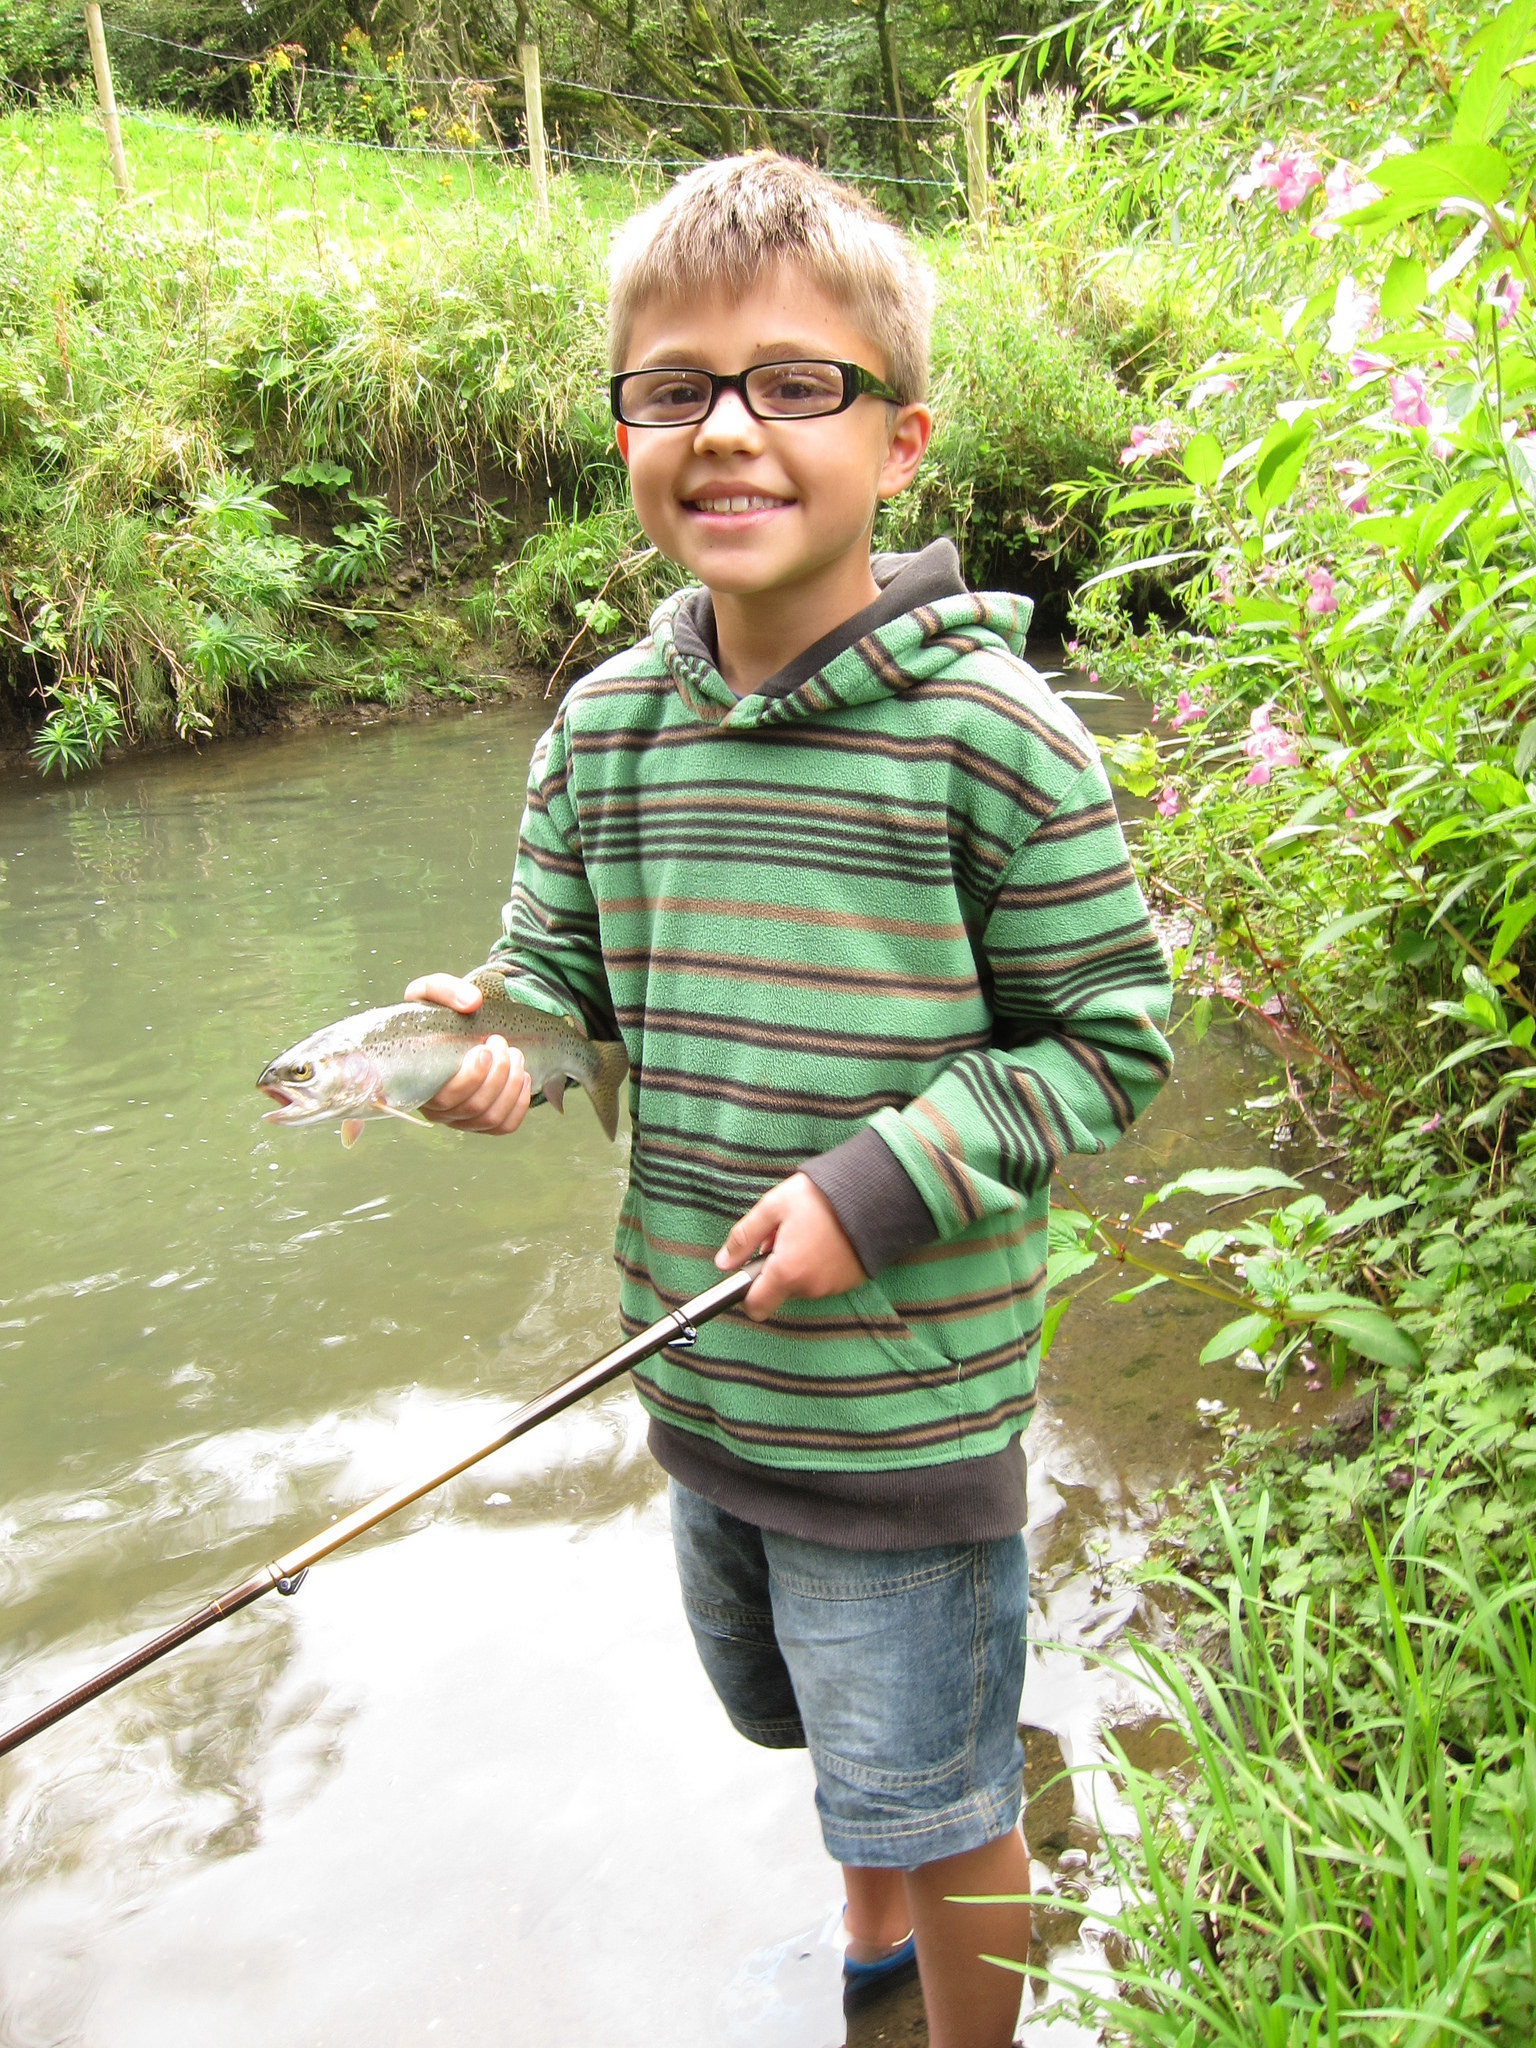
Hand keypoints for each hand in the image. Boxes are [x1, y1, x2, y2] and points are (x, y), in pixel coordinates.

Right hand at [405, 972, 531, 1135]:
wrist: (450, 1029)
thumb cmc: (435, 1015)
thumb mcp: (430, 992)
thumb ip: (445, 990)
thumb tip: (472, 1002)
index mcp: (419, 1083)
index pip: (445, 1098)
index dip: (471, 1078)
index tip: (484, 1048)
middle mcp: (438, 1108)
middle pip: (474, 1107)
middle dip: (498, 1074)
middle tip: (501, 1043)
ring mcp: (461, 1118)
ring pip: (492, 1118)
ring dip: (512, 1086)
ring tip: (516, 1055)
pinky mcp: (481, 1120)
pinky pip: (504, 1126)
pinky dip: (520, 1104)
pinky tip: (523, 1077)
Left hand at [715, 1172, 866, 1321]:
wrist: (874, 1193)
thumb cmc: (822, 1197)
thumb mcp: (773, 1207)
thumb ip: (744, 1237)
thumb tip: (723, 1262)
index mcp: (786, 1271)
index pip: (756, 1307)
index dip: (747, 1293)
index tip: (750, 1271)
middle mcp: (810, 1287)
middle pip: (779, 1291)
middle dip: (775, 1268)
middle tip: (784, 1235)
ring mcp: (833, 1286)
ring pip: (801, 1285)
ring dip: (797, 1265)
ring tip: (808, 1232)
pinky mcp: (850, 1281)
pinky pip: (823, 1280)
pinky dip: (819, 1265)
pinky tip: (825, 1239)